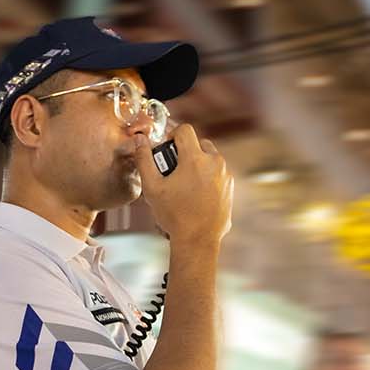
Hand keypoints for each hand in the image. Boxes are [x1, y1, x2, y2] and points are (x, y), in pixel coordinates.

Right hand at [132, 122, 231, 245]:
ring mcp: (225, 175)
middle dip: (186, 151)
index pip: (185, 130)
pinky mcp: (230, 187)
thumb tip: (139, 139)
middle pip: (199, 142)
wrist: (198, 239)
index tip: (166, 149)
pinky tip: (196, 194)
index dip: (172, 135)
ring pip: (210, 158)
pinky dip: (207, 177)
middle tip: (173, 169)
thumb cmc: (174, 215)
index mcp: (195, 158)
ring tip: (184, 184)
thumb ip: (144, 159)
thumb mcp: (152, 187)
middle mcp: (214, 162)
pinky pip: (217, 173)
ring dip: (197, 163)